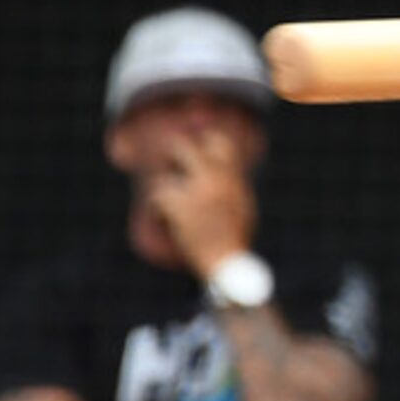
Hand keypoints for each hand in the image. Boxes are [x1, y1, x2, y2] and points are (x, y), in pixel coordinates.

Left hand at [145, 125, 256, 278]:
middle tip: (165, 162)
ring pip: (165, 177)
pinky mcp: (179, 207)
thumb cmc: (236, 239)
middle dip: (171, 153)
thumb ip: (233, 187)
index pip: (219, 142)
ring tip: (163, 198)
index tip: (195, 145)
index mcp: (233, 177)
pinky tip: (160, 217)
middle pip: (185, 148)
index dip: (203, 140)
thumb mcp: (243, 206)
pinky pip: (158, 197)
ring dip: (162, 188)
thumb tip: (226, 175)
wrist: (227, 260)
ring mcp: (196, 192)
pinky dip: (156, 208)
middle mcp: (215, 179)